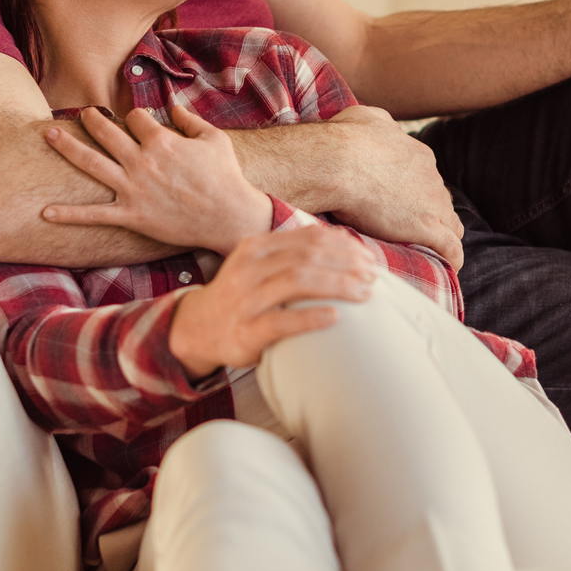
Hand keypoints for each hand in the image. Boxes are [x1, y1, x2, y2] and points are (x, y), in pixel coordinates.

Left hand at [39, 106, 272, 254]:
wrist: (229, 216)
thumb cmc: (226, 176)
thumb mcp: (214, 139)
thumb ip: (190, 120)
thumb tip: (173, 107)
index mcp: (161, 141)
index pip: (134, 118)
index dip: (134, 117)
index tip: (137, 122)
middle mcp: (141, 161)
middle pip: (105, 132)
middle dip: (91, 120)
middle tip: (82, 114)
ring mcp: (132, 188)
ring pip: (91, 163)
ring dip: (67, 148)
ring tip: (50, 135)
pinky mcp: (131, 215)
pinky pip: (94, 214)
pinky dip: (69, 215)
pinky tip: (45, 212)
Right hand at [167, 225, 380, 376]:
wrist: (197, 329)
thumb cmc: (242, 295)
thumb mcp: (259, 264)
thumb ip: (292, 252)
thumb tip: (342, 240)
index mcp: (255, 248)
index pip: (308, 238)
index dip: (343, 245)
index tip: (367, 257)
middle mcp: (248, 269)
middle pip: (307, 257)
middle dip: (347, 264)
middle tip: (373, 276)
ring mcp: (245, 300)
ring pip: (298, 282)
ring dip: (337, 285)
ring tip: (364, 293)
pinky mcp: (246, 331)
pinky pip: (282, 322)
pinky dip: (311, 317)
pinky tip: (335, 317)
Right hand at [322, 106, 465, 270]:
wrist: (338, 162)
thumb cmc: (344, 139)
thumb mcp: (366, 118)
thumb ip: (381, 124)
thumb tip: (382, 129)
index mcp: (418, 155)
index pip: (427, 178)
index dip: (418, 192)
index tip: (404, 202)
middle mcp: (431, 177)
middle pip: (441, 200)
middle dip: (431, 212)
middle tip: (411, 227)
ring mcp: (432, 203)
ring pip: (451, 223)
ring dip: (443, 234)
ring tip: (431, 250)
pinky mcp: (427, 227)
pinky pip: (450, 247)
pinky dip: (452, 257)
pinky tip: (449, 266)